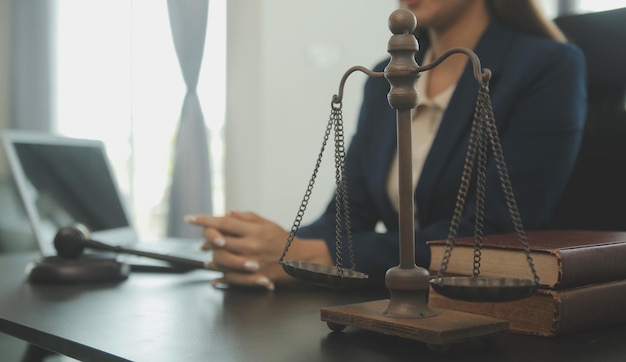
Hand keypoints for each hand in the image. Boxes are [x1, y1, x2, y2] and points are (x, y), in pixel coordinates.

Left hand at [185, 211, 331, 289]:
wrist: (301, 260)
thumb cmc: (283, 239)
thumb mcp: (267, 224)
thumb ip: (246, 218)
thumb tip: (227, 212)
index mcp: (253, 230)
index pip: (223, 222)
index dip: (204, 220)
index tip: (189, 218)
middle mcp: (251, 246)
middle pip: (218, 241)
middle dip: (206, 239)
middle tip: (203, 240)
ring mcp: (252, 262)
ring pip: (221, 260)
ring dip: (210, 258)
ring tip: (206, 256)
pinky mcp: (253, 277)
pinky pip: (230, 279)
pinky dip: (219, 277)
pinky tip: (214, 275)